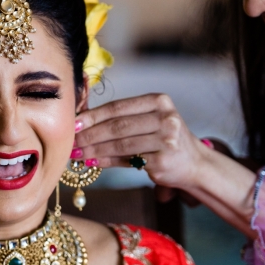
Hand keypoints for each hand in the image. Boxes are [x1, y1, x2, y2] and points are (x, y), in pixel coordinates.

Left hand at [74, 94, 207, 191]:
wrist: (194, 163)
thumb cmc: (164, 139)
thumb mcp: (150, 120)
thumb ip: (122, 118)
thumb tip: (81, 122)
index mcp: (159, 101)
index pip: (118, 107)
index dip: (93, 115)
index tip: (73, 122)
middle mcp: (165, 117)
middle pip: (117, 125)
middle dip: (89, 134)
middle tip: (70, 140)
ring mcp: (166, 139)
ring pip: (119, 144)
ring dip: (93, 149)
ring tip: (76, 153)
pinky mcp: (162, 160)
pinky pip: (126, 160)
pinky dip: (106, 161)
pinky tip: (91, 162)